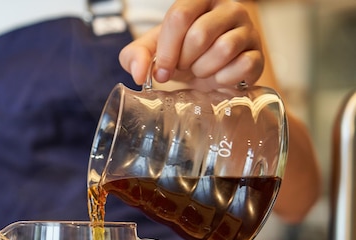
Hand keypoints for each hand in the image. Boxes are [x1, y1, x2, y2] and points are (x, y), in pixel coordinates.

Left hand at [120, 0, 263, 88]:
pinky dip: (224, 79)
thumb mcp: (152, 52)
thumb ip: (135, 56)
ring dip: (204, 70)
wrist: (206, 74)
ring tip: (201, 71)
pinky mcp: (258, 54)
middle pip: (200, 34)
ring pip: (224, 49)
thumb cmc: (179, 56)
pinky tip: (218, 78)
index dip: (167, 49)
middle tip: (184, 68)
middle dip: (185, 61)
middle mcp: (228, 8)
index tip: (161, 71)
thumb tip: (139, 73)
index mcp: (199, 0)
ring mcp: (247, 29)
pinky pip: (243, 66)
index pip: (180, 15)